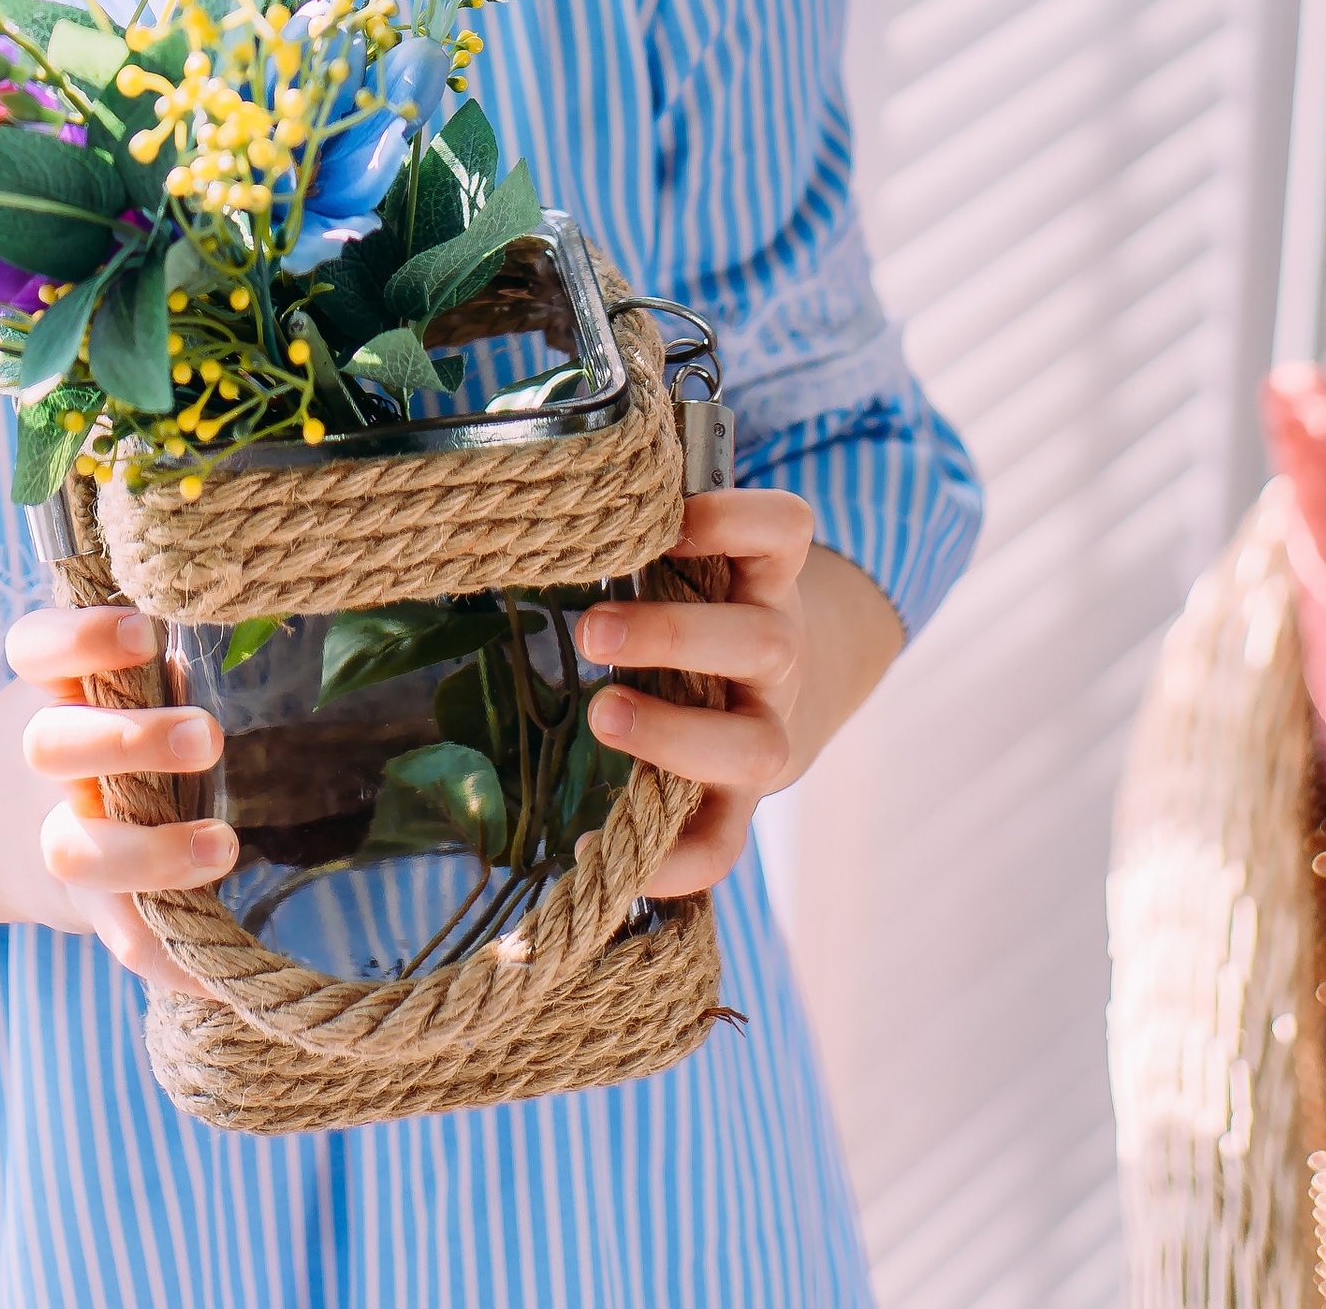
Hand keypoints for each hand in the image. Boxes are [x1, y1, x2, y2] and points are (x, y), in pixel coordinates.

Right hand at [0, 605, 237, 992]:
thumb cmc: (74, 730)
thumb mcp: (86, 687)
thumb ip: (137, 678)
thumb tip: (190, 666)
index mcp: (43, 688)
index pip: (40, 646)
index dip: (83, 637)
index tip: (142, 632)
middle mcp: (39, 757)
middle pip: (56, 744)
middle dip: (131, 741)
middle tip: (207, 737)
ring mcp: (54, 835)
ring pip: (80, 852)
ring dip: (154, 854)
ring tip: (224, 845)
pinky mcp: (81, 905)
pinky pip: (120, 938)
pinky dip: (169, 960)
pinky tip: (221, 976)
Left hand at [577, 486, 847, 895]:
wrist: (781, 692)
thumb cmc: (706, 600)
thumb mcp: (694, 551)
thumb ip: (641, 515)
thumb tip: (541, 464)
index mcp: (767, 578)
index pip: (785, 529)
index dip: (735, 518)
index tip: (665, 522)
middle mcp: (777, 654)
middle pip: (764, 641)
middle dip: (675, 634)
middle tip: (590, 630)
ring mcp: (765, 731)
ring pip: (756, 747)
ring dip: (675, 735)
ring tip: (602, 715)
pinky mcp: (739, 804)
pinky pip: (723, 846)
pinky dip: (672, 860)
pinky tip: (599, 849)